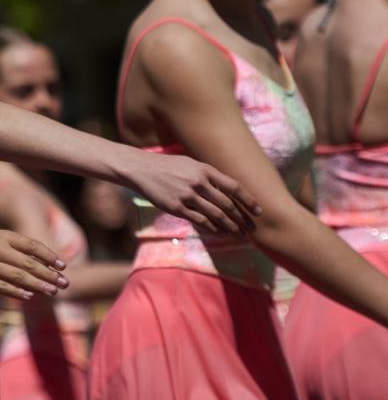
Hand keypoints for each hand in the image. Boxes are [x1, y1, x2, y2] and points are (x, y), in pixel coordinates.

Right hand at [0, 229, 66, 299]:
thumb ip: (15, 246)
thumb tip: (41, 260)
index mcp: (2, 236)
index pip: (33, 246)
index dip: (50, 256)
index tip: (63, 266)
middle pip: (30, 264)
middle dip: (49, 275)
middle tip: (65, 283)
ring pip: (19, 277)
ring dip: (39, 286)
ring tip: (53, 292)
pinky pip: (2, 288)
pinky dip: (18, 292)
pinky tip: (29, 296)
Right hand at [127, 153, 259, 236]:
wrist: (141, 169)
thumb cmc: (168, 166)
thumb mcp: (191, 164)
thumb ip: (209, 176)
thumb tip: (227, 189)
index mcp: (205, 170)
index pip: (234, 187)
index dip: (249, 201)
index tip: (259, 212)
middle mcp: (198, 183)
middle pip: (227, 204)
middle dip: (242, 219)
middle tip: (251, 229)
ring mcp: (187, 196)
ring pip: (216, 215)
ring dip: (230, 227)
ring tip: (239, 235)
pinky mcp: (176, 207)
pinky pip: (200, 221)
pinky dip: (213, 229)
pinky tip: (221, 234)